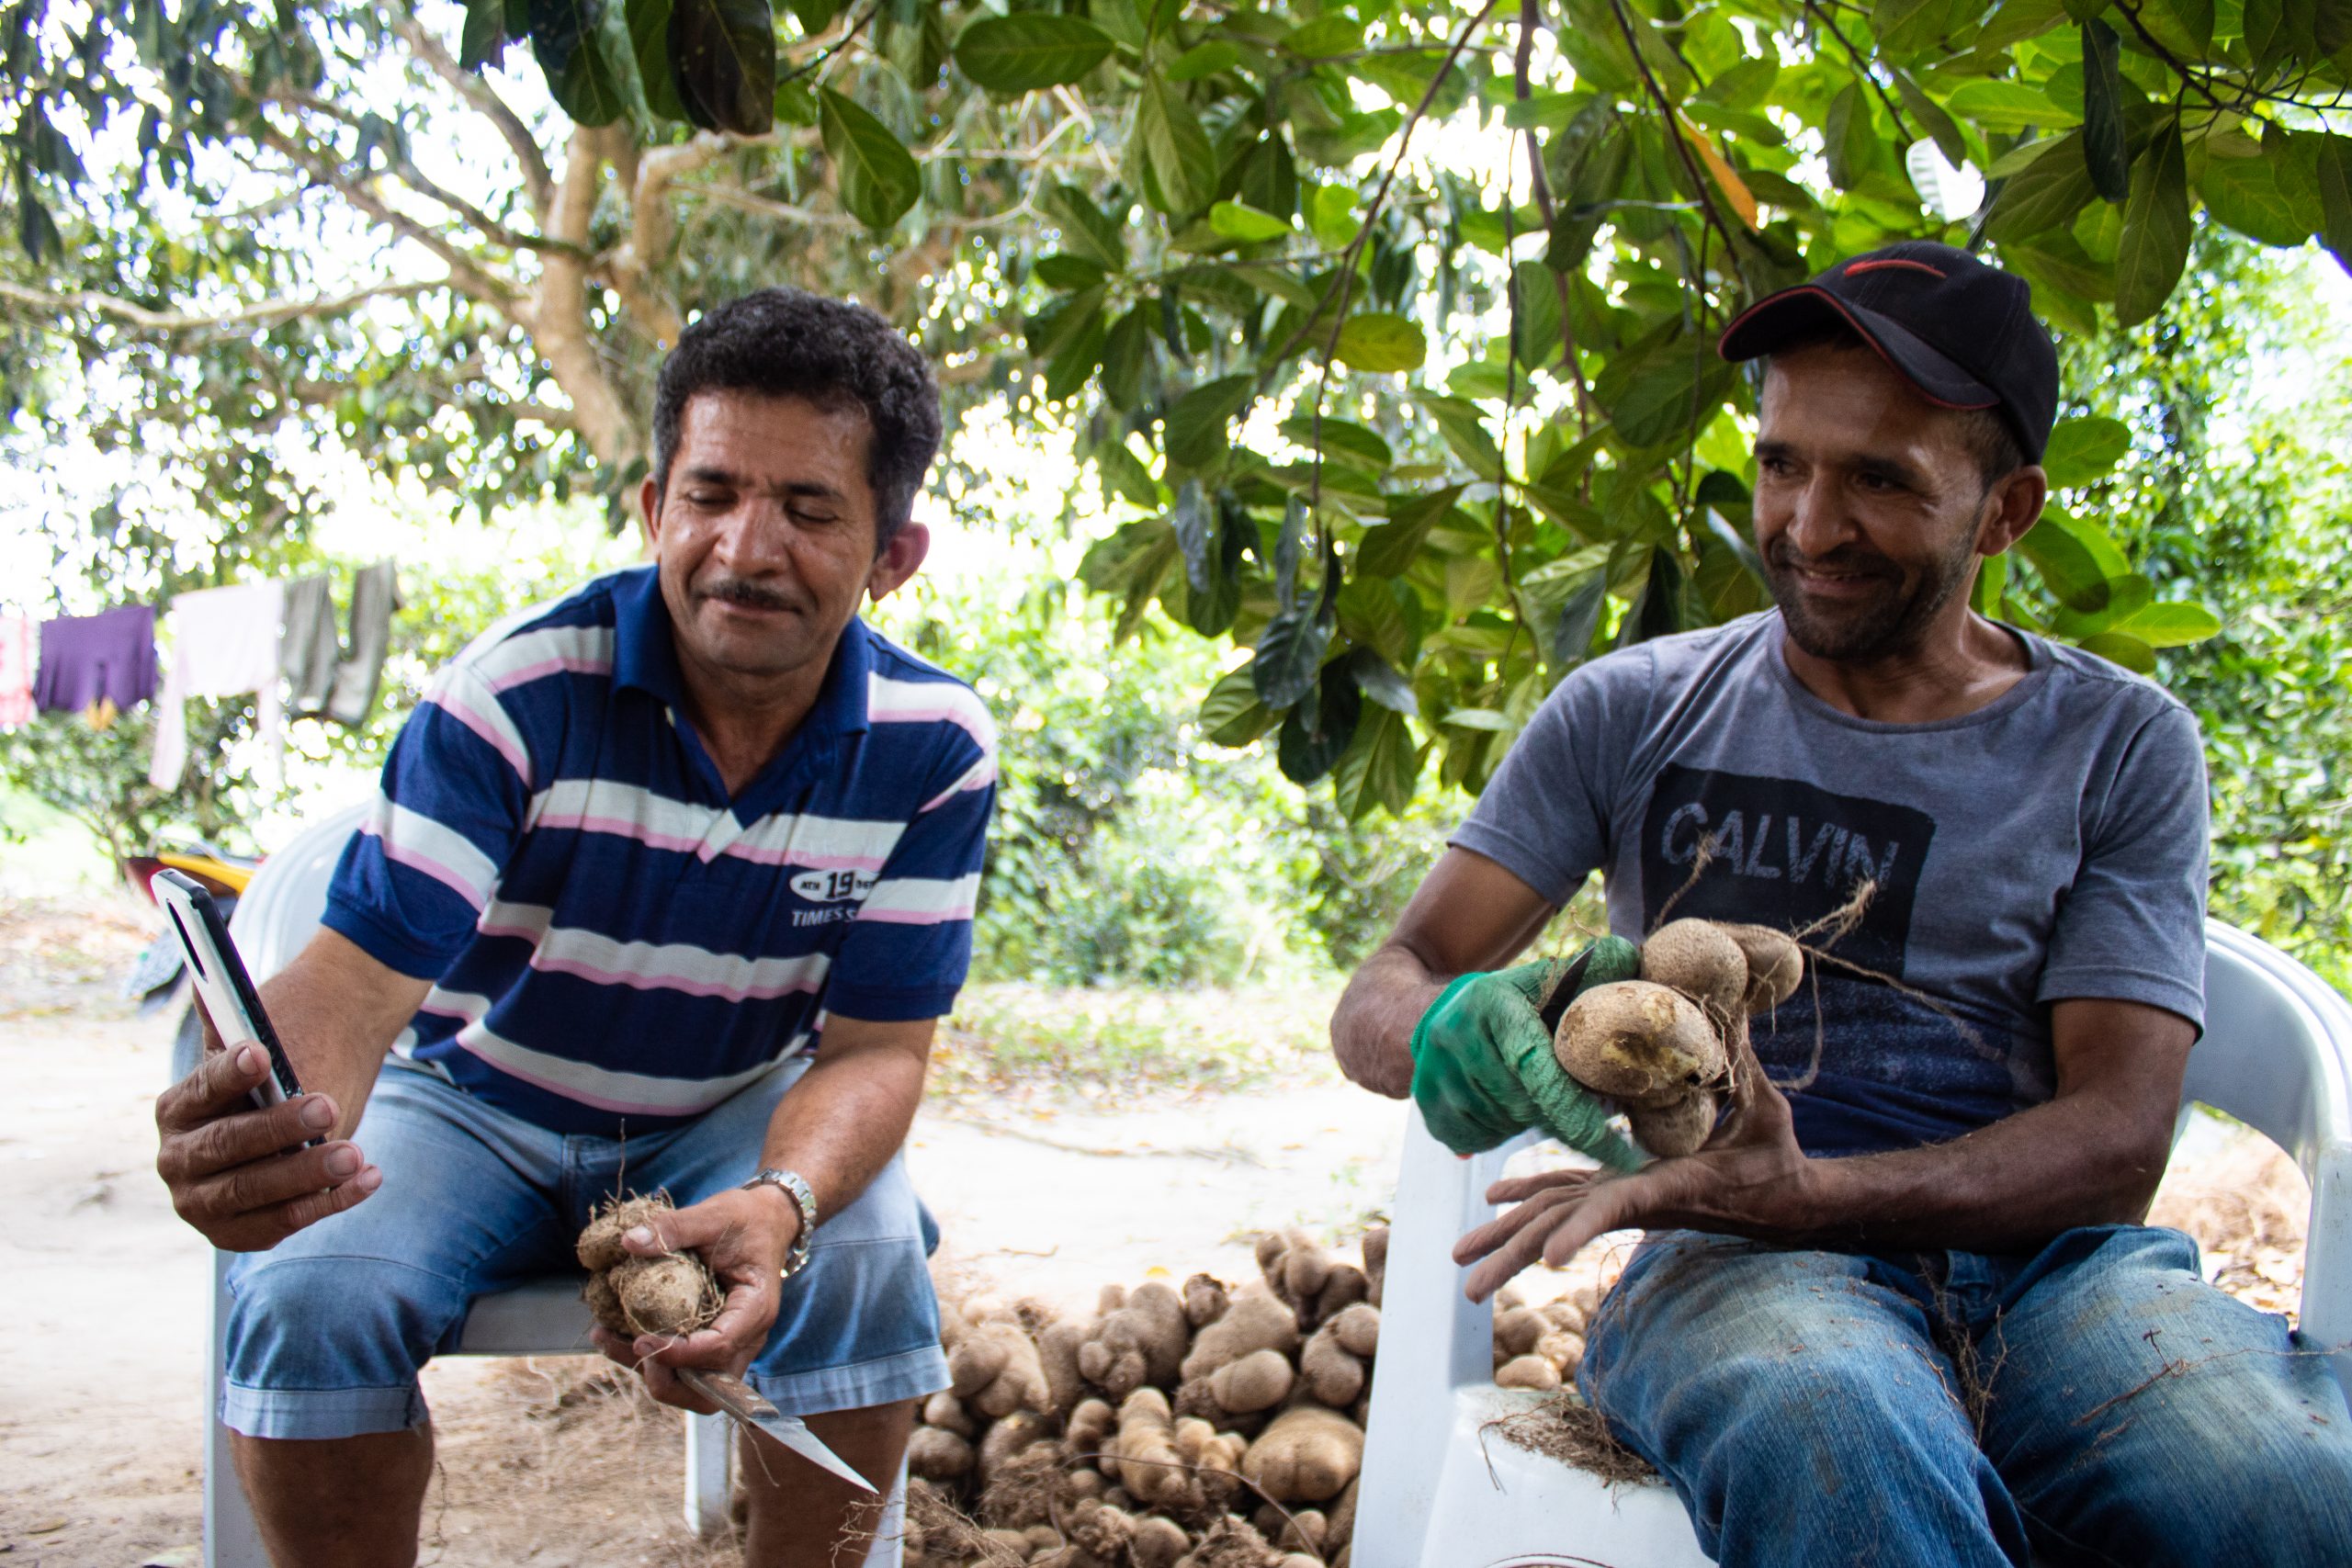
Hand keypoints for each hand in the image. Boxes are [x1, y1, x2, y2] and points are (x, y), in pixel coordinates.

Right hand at [154, 1042, 380, 1250]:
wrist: (290, 1125)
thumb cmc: (274, 1081)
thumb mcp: (255, 1048)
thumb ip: (233, 1022)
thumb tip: (208, 973)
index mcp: (177, 1108)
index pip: (201, 1089)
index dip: (228, 1072)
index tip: (264, 1052)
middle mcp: (178, 1159)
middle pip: (226, 1145)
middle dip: (278, 1128)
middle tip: (327, 1106)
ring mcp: (203, 1201)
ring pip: (254, 1190)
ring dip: (307, 1172)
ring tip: (354, 1154)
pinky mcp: (236, 1231)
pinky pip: (284, 1221)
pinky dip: (329, 1201)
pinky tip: (369, 1178)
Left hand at [590, 1185, 803, 1411]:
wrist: (766, 1221)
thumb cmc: (745, 1219)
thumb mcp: (713, 1215)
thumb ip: (674, 1228)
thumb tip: (629, 1242)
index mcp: (755, 1308)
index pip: (718, 1348)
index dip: (677, 1352)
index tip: (640, 1340)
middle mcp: (747, 1336)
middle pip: (710, 1388)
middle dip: (666, 1378)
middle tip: (632, 1345)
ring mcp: (732, 1344)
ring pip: (694, 1387)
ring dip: (651, 1372)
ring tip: (610, 1339)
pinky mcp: (714, 1343)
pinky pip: (685, 1369)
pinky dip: (652, 1360)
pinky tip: (616, 1334)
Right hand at [1409, 938, 1643, 1163]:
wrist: (1438, 1008)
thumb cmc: (1511, 999)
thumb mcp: (1546, 980)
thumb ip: (1592, 971)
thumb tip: (1633, 956)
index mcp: (1492, 1005)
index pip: (1542, 1074)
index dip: (1582, 1119)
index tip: (1623, 1154)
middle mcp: (1455, 1037)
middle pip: (1525, 1107)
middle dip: (1558, 1114)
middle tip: (1574, 1101)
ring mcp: (1434, 1071)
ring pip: (1502, 1127)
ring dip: (1527, 1122)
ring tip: (1530, 1093)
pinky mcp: (1424, 1100)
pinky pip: (1475, 1139)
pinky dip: (1496, 1134)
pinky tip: (1502, 1108)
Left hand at [1451, 1037, 1813, 1300]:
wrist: (1787, 1203)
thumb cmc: (1779, 1158)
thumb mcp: (1766, 1110)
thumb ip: (1744, 1065)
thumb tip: (1732, 1008)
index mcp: (1666, 1188)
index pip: (1616, 1209)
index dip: (1581, 1229)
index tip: (1552, 1259)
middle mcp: (1634, 1202)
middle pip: (1563, 1230)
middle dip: (1514, 1253)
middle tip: (1464, 1282)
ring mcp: (1623, 1199)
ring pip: (1555, 1220)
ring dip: (1506, 1239)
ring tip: (1459, 1261)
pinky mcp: (1622, 1193)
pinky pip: (1566, 1198)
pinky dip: (1530, 1198)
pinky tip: (1495, 1197)